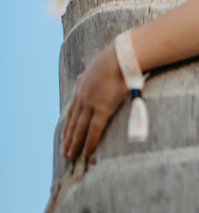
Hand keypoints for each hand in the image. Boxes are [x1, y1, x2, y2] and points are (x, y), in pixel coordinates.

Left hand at [61, 42, 127, 158]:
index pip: (71, 111)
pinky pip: (94, 129)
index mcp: (82, 87)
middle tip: (63, 152)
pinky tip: (86, 151)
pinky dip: (89, 142)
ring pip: (80, 128)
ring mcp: (92, 104)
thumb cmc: (114, 58)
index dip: (67, 125)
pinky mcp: (103, 108)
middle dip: (68, 138)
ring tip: (70, 156)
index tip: (63, 136)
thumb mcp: (95, 66)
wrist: (121, 56)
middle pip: (73, 122)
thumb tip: (81, 76)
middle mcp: (83, 97)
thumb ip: (87, 74)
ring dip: (74, 143)